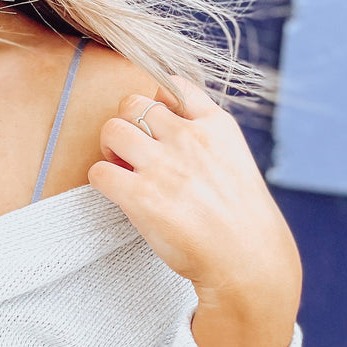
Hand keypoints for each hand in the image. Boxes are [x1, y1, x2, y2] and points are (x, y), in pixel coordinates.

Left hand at [87, 78, 301, 346]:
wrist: (248, 262)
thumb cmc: (240, 219)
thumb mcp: (235, 162)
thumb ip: (205, 140)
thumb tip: (165, 129)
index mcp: (216, 126)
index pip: (174, 84)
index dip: (156, 99)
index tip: (155, 123)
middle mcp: (189, 138)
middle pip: (133, 102)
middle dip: (125, 123)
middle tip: (130, 151)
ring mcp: (164, 165)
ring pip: (111, 128)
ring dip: (109, 149)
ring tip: (121, 170)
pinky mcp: (141, 195)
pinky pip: (98, 171)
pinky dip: (101, 181)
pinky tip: (117, 195)